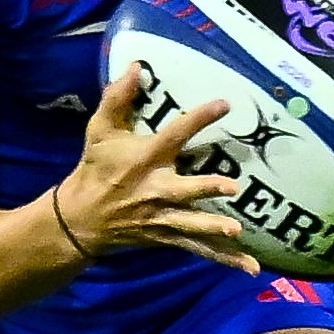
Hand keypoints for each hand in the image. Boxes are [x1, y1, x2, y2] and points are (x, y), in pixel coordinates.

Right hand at [58, 64, 256, 270]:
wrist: (80, 218)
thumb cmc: (96, 167)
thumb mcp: (99, 130)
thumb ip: (117, 96)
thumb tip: (135, 64)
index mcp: (143, 159)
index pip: (175, 135)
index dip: (199, 119)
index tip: (225, 103)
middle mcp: (154, 189)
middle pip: (182, 190)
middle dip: (204, 188)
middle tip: (231, 186)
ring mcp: (161, 217)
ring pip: (191, 224)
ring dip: (212, 228)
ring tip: (235, 231)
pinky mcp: (167, 236)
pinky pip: (199, 249)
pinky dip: (225, 259)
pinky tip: (253, 269)